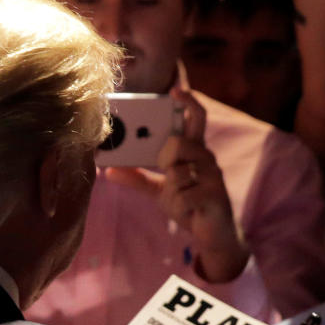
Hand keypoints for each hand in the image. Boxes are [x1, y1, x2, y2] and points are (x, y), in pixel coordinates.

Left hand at [155, 88, 248, 281]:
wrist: (213, 235)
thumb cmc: (189, 205)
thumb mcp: (160, 191)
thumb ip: (138, 179)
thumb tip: (109, 172)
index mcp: (194, 151)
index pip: (196, 118)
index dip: (189, 102)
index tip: (176, 90)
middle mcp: (206, 158)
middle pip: (181, 142)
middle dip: (167, 156)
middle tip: (166, 169)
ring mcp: (214, 176)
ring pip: (178, 173)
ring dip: (172, 190)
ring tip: (180, 199)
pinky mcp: (215, 196)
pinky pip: (183, 197)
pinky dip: (178, 207)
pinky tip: (188, 211)